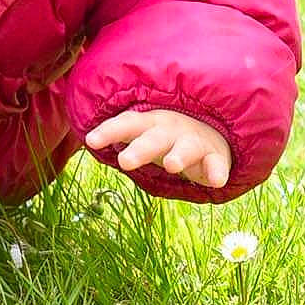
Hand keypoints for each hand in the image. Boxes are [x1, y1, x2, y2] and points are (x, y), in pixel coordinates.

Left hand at [84, 108, 231, 187]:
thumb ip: (121, 137)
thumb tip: (87, 140)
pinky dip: (217, 171)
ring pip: (186, 147)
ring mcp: (194, 141)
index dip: (109, 131)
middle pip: (153, 138)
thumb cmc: (166, 135)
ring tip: (171, 165)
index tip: (91, 141)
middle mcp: (170, 130)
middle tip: (124, 162)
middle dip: (140, 148)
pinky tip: (216, 181)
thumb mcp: (143, 133)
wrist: (212, 131)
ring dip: (179, 155)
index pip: (126, 123)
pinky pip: (217, 163)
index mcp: (148, 124)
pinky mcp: (215, 156)